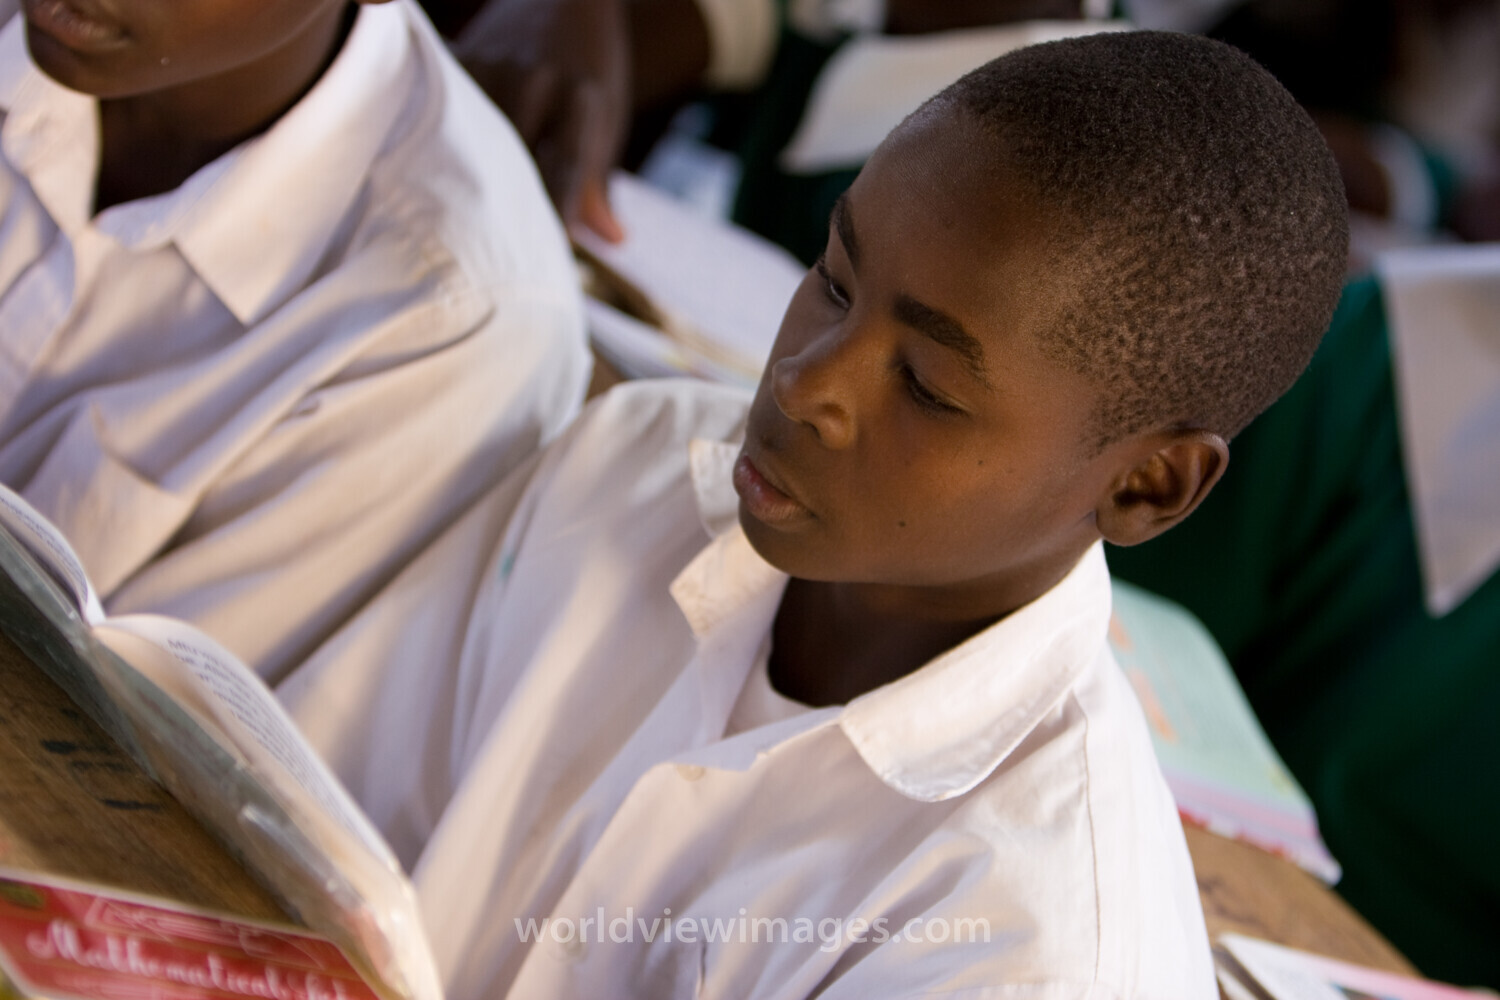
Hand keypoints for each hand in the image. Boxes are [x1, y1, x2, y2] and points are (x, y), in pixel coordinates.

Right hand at [453, 0, 629, 240]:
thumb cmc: (588, 69)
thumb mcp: (607, 119)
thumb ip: (600, 183)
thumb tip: (612, 240)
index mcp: (582, 98)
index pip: (566, 168)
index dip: (557, 212)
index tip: (547, 252)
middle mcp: (535, 81)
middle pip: (512, 158)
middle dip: (504, 206)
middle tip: (492, 259)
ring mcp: (492, 67)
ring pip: (471, 139)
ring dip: (462, 181)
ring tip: (448, 229)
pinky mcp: (458, 59)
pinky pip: (441, 111)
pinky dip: (435, 144)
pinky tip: (421, 180)